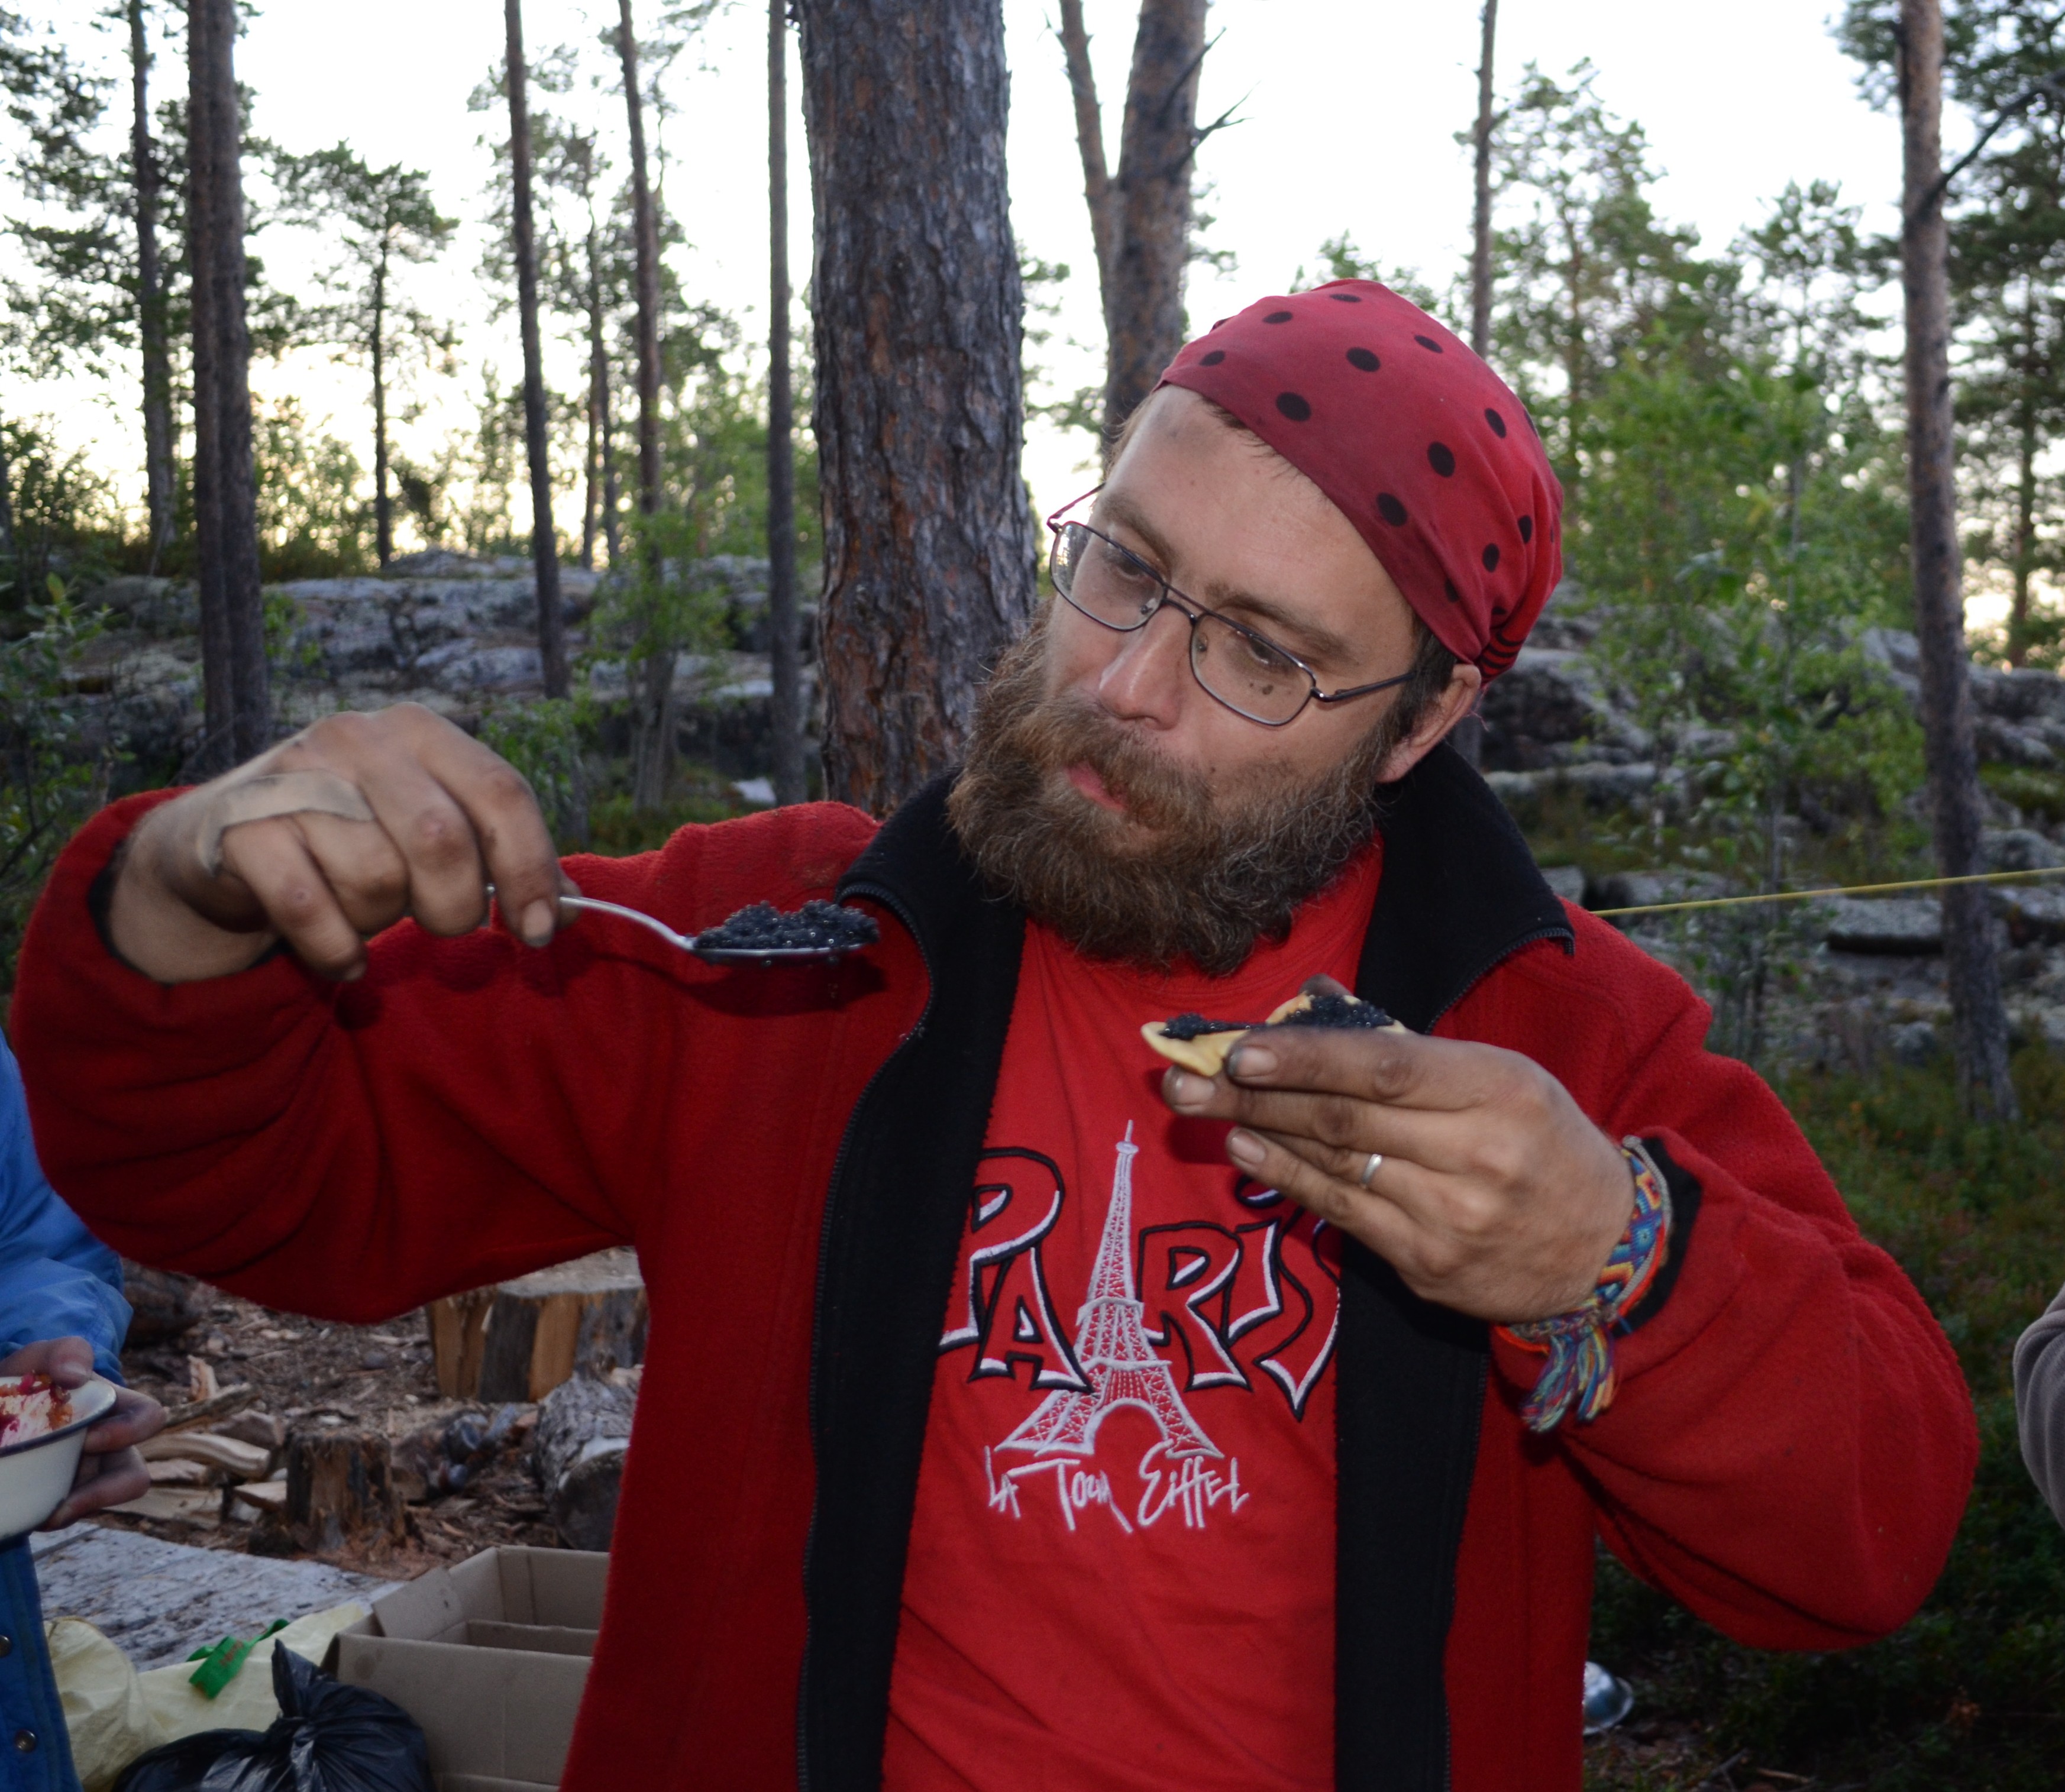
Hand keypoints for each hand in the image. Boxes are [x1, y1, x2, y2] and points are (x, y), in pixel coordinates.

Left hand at [0, 1337, 166, 1527]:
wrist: (0, 1410)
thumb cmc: (31, 1378)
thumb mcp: (41, 1357)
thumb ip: (64, 1352)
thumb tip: (76, 1376)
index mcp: (115, 1410)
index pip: (149, 1417)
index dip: (130, 1432)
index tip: (88, 1439)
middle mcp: (109, 1448)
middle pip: (133, 1479)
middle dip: (103, 1494)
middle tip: (64, 1501)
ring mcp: (85, 1476)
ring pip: (94, 1505)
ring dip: (72, 1512)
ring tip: (42, 1517)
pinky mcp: (58, 1499)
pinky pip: (61, 1515)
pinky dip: (43, 1516)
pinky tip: (25, 1513)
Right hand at [110, 702, 576, 983]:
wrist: (225, 839)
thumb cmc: (354, 836)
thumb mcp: (431, 831)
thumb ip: (500, 859)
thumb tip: (567, 911)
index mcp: (421, 731)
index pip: (502, 792)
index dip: (532, 867)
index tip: (540, 930)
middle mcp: (360, 738)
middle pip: (443, 839)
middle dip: (456, 906)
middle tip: (441, 922)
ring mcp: (295, 777)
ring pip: (377, 879)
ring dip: (381, 921)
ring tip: (363, 908)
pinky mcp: (242, 827)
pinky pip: (309, 910)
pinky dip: (335, 950)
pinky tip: (342, 955)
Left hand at [1159, 981, 1635, 1323]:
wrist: (1605, 1246)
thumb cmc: (1539, 1139)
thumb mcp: (1497, 1074)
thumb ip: (1404, 1045)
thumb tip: (1310, 1003)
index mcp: (1499, 1091)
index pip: (1385, 1069)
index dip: (1306, 1059)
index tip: (1240, 1046)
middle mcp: (1478, 1156)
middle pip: (1345, 1120)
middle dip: (1255, 1094)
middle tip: (1183, 1076)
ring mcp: (1452, 1218)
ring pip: (1335, 1167)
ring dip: (1259, 1133)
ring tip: (1200, 1106)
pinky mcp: (1430, 1267)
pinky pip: (1343, 1215)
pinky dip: (1287, 1180)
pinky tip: (1246, 1151)